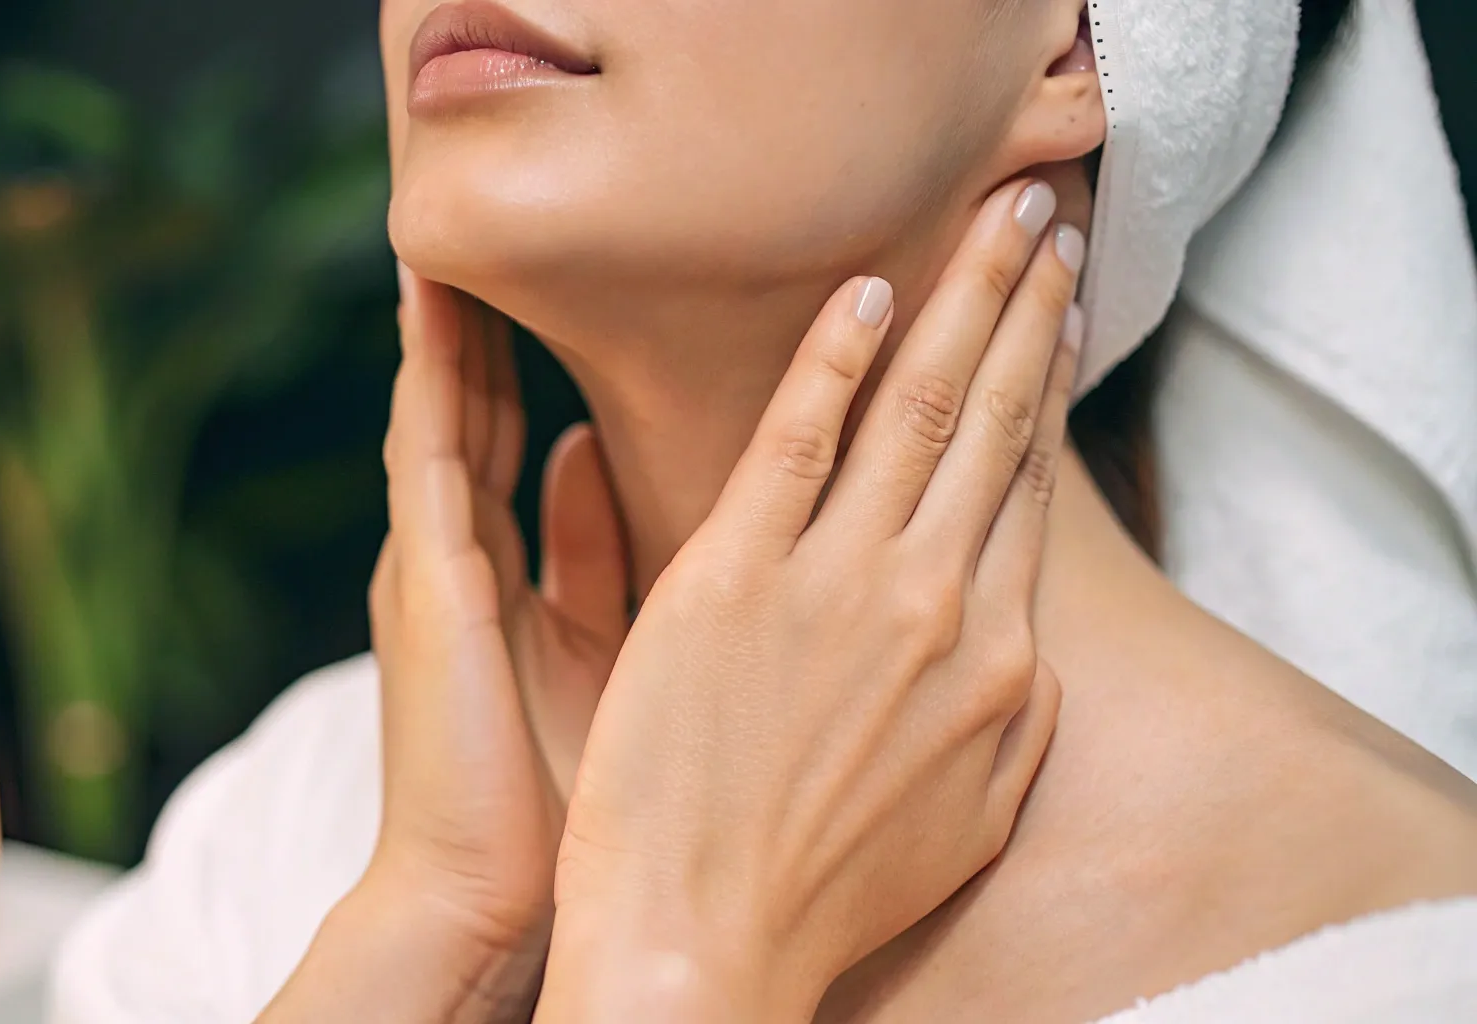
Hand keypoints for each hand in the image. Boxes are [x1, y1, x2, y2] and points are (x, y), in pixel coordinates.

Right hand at [260, 268, 628, 1022]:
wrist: (488, 906)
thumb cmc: (562, 803)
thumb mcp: (597, 654)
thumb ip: (588, 554)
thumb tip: (585, 455)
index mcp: (487, 578)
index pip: (499, 440)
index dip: (511, 363)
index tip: (546, 285)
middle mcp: (447, 557)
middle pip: (466, 407)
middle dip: (478, 321)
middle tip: (493, 225)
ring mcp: (428, 565)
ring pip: (442, 411)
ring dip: (451, 324)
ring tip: (455, 232)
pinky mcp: (429, 581)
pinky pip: (431, 450)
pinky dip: (436, 372)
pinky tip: (440, 302)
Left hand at [538, 180, 1086, 1020]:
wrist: (703, 942)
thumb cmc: (825, 892)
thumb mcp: (971, 814)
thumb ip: (1013, 714)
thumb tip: (1029, 641)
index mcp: (994, 662)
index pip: (1027, 491)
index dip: (1044, 391)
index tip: (1054, 317)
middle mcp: (932, 607)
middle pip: (994, 426)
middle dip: (1026, 310)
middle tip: (1044, 221)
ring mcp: (832, 586)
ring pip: (917, 410)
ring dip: (961, 301)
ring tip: (992, 223)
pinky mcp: (730, 579)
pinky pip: (794, 440)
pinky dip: (833, 358)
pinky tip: (863, 290)